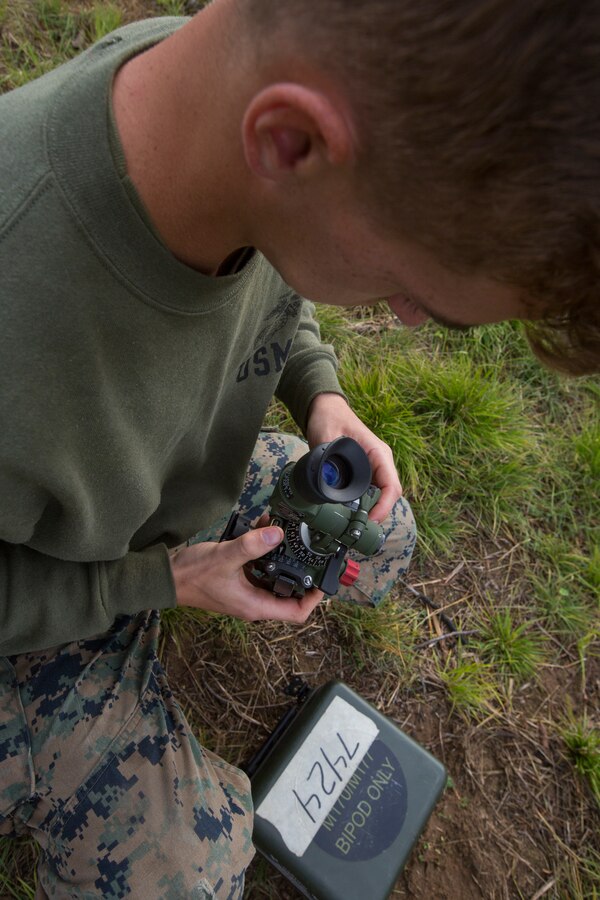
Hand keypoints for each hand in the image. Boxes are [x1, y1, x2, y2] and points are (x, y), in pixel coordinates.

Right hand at [169, 525, 323, 622]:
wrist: (166, 577)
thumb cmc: (192, 575)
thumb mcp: (225, 557)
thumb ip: (252, 546)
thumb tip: (278, 533)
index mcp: (255, 606)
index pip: (296, 614)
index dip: (314, 600)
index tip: (323, 580)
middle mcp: (254, 602)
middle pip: (289, 595)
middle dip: (302, 574)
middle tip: (313, 553)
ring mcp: (246, 591)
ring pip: (275, 579)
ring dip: (283, 558)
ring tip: (290, 536)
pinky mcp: (238, 580)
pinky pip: (260, 568)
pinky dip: (265, 552)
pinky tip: (265, 530)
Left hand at [305, 392, 401, 522]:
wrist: (325, 410)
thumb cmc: (329, 418)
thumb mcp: (326, 437)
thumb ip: (327, 459)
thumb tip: (327, 483)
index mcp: (378, 453)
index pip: (391, 485)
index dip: (384, 506)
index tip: (371, 519)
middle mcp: (380, 462)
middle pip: (388, 495)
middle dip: (378, 513)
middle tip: (359, 530)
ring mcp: (373, 468)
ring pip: (380, 496)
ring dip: (371, 511)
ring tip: (354, 525)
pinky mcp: (364, 472)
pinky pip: (370, 492)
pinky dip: (363, 505)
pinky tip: (350, 514)